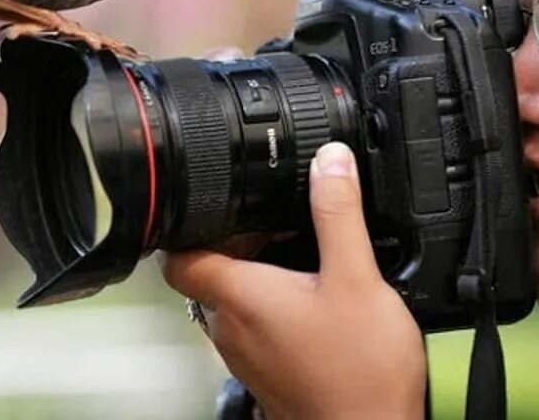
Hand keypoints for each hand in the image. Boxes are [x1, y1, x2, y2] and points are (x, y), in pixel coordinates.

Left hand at [160, 141, 425, 419]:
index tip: (212, 199)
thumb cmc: (359, 376)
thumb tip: (329, 161)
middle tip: (276, 214)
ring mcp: (247, 354)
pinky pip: (253, 321)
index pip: (179, 257)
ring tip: (299, 246)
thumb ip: (339, 213)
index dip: (186, 222)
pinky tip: (314, 289)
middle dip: (236, 235)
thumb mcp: (357, 277)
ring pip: (231, 296)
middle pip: (208, 269)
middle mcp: (232, 328)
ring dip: (256, 266)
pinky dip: (272, 295)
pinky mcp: (268, 370)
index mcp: (240, 298)